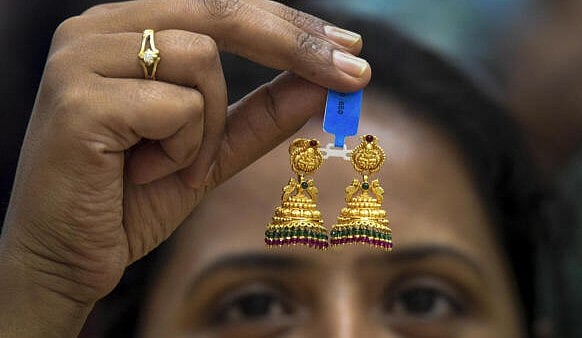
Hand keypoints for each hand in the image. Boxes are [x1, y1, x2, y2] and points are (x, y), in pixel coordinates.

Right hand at [0, 0, 369, 334]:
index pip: (226, 7)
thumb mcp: (212, 149)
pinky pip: (177, 106)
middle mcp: (99, 27)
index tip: (350, 48)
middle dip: (296, 45)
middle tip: (357, 73)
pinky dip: (181, 148)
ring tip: (171, 163)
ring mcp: (82, 56)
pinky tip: (140, 170)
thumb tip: (322, 80)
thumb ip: (262, 112)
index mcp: (128, 28)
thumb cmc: (131, 197)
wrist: (66, 255)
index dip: (292, 27)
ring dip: (207, 127)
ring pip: (203, 61)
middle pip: (223, 11)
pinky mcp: (77, 97)